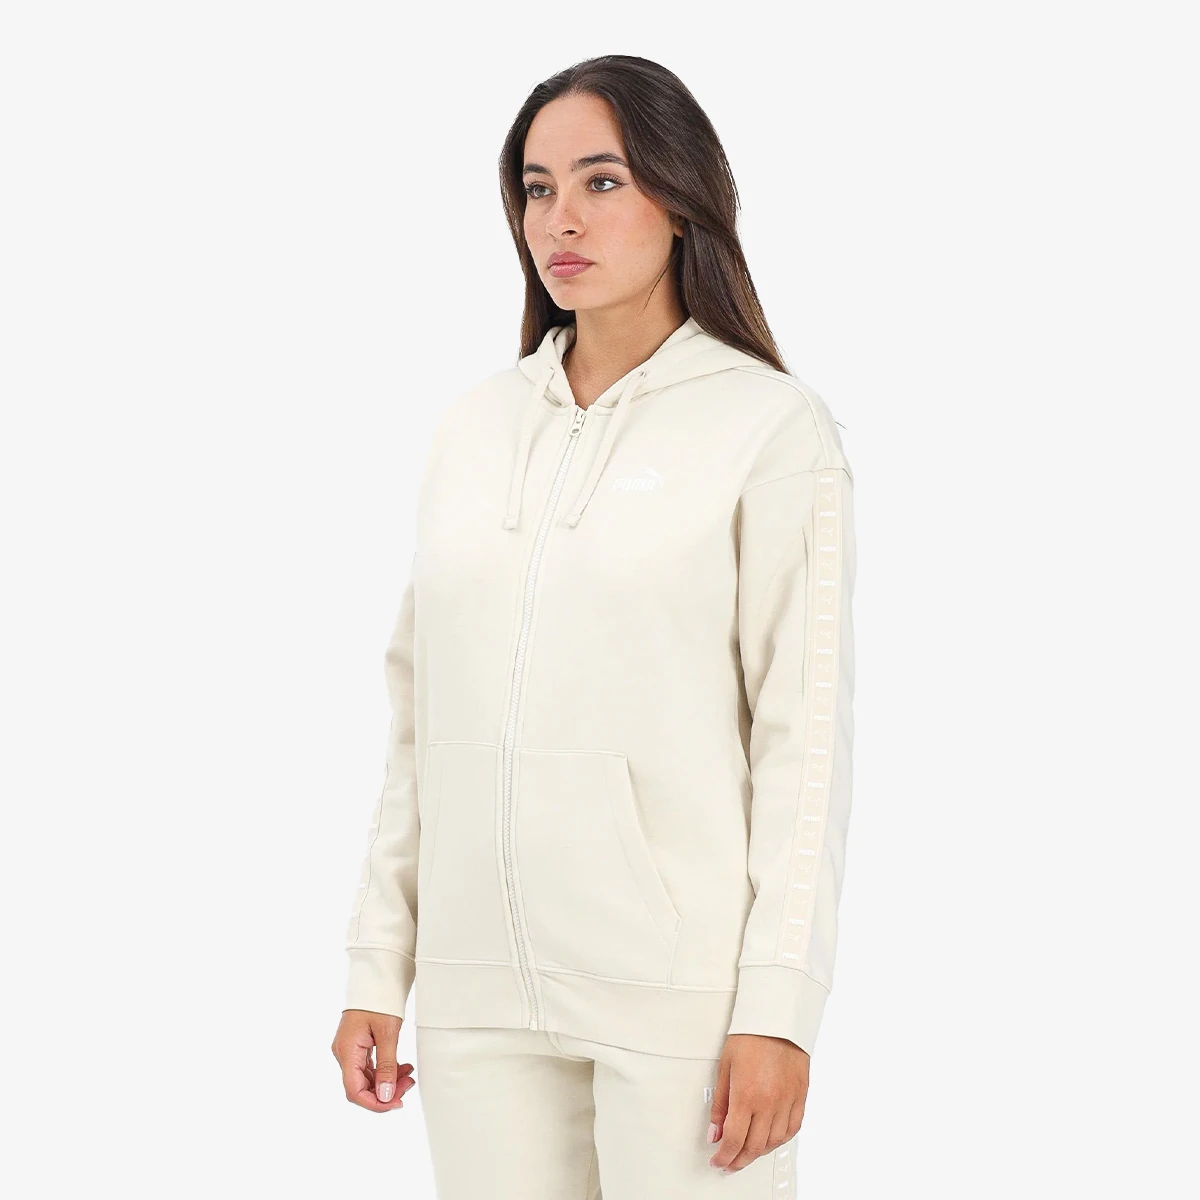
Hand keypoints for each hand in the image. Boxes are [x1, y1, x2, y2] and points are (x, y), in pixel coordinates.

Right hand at [332, 1009, 415, 1111]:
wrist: (376, 979)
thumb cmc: (380, 1001)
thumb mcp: (388, 1033)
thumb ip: (386, 1066)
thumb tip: (385, 1096)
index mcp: (347, 1051)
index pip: (354, 1091)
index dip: (375, 1103)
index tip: (397, 1103)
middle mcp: (344, 1054)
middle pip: (361, 1087)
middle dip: (385, 1091)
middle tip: (409, 1084)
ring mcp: (349, 1051)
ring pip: (366, 1078)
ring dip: (388, 1081)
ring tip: (409, 1074)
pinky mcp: (357, 1047)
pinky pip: (369, 1067)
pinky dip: (385, 1071)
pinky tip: (402, 1067)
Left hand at [707, 1033, 808, 1172]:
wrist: (777, 1018)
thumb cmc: (750, 1036)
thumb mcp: (725, 1067)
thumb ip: (720, 1104)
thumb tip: (715, 1132)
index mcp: (746, 1095)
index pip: (733, 1140)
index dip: (724, 1156)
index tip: (718, 1161)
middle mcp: (769, 1102)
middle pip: (753, 1146)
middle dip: (739, 1160)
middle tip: (729, 1163)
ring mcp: (787, 1101)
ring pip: (774, 1142)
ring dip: (758, 1152)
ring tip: (746, 1153)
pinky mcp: (800, 1096)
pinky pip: (792, 1128)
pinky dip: (780, 1139)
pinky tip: (770, 1140)